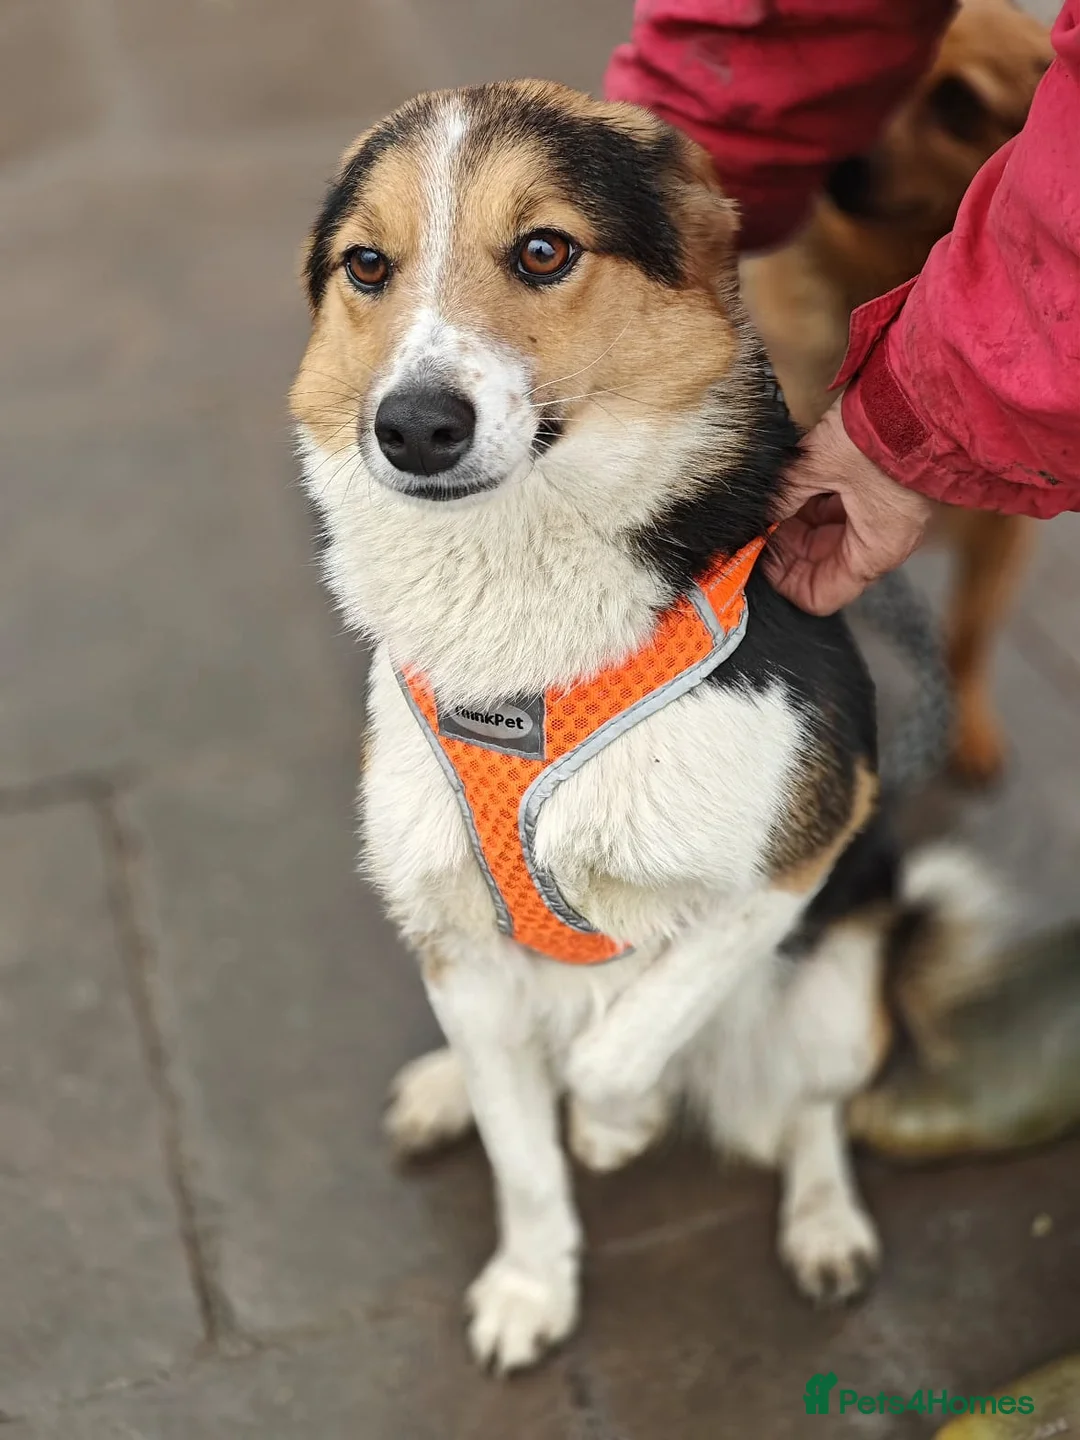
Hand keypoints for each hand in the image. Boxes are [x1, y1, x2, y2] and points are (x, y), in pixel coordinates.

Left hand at [765, 400, 932, 614]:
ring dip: (798, 523)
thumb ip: (783, 496)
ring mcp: (884, 516)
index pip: (821, 596)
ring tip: (771, 501)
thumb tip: (759, 516)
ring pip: (830, 535)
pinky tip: (795, 483)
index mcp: (874, 551)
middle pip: (822, 564)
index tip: (759, 558)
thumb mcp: (818, 466)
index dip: (785, 582)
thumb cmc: (885, 432)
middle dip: (786, 548)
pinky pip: (843, 510)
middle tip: (758, 524)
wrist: (928, 391)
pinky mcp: (883, 492)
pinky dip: (816, 502)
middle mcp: (883, 541)